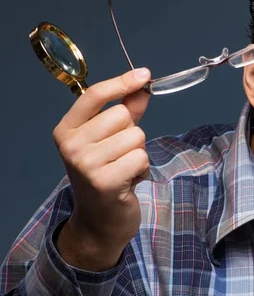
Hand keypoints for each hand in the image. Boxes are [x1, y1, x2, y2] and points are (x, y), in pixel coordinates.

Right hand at [53, 68, 151, 270]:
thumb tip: (143, 84)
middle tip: (120, 156)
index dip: (121, 82)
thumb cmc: (107, 175)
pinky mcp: (104, 180)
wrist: (99, 221)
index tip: (144, 74)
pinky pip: (141, 157)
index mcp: (67, 129)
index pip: (94, 95)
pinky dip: (142, 169)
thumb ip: (127, 111)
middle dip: (132, 134)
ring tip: (124, 170)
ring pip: (136, 136)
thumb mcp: (111, 140)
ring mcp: (85, 163)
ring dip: (138, 154)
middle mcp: (71, 144)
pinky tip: (129, 182)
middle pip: (122, 116)